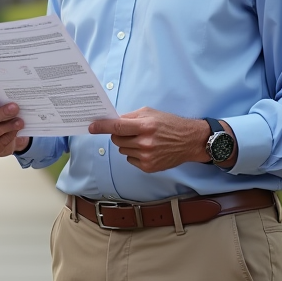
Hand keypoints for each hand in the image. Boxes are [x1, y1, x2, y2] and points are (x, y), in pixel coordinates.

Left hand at [88, 108, 218, 172]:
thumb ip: (130, 117)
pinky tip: (148, 149)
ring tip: (143, 140)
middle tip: (132, 131)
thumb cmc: (169, 124)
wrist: (190, 141)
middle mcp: (145, 142)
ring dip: (128, 145)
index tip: (91, 127)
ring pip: (122, 150)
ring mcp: (146, 156)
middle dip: (120, 134)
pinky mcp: (148, 167)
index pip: (117, 127)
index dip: (102, 126)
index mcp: (145, 126)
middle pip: (117, 139)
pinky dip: (134, 154)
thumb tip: (112, 121)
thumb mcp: (150, 113)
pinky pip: (130, 160)